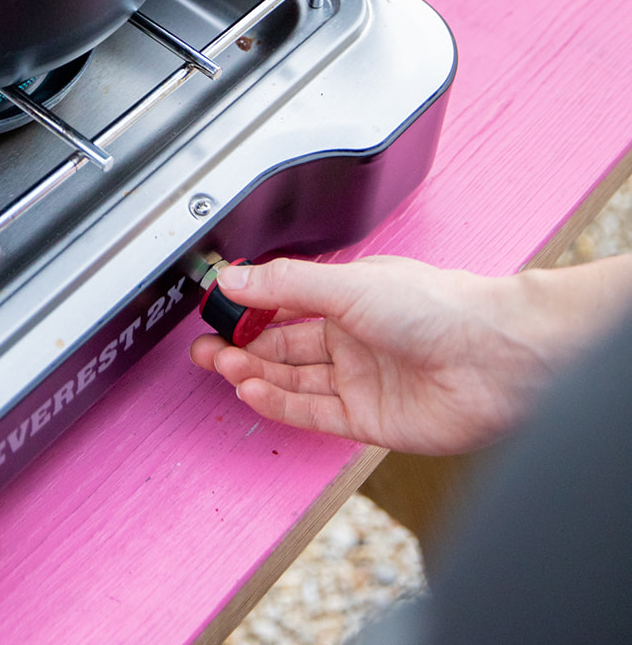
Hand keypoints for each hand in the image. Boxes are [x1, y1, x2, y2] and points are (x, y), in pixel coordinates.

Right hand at [189, 253, 631, 453]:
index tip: (215, 305)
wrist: (493, 358)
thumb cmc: (438, 307)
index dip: (250, 305)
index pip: (287, 301)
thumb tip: (233, 278)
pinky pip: (314, 413)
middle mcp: (354, 337)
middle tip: (204, 345)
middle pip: (284, 344)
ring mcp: (361, 379)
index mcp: (351, 296)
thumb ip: (285, 285)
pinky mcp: (370, 419)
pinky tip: (253, 390)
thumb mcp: (347, 284)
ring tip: (219, 365)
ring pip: (294, 379)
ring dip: (255, 373)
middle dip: (243, 344)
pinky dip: (280, 403)